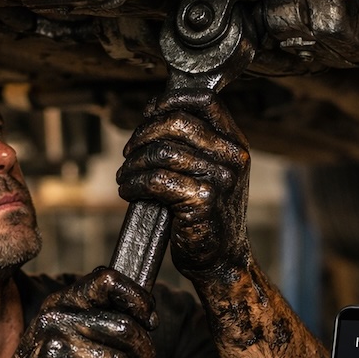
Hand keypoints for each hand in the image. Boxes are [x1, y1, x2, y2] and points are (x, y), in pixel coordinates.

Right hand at [0, 268, 156, 357]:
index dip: (137, 299)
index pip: (108, 281)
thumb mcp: (63, 335)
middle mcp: (57, 320)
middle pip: (126, 329)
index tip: (148, 320)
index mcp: (62, 304)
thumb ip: (97, 320)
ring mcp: (55, 349)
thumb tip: (148, 317)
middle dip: (145, 357)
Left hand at [117, 88, 250, 280]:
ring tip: (124, 176)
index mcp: (234, 144)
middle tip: (128, 153)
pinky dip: (134, 184)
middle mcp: (232, 157)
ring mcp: (220, 178)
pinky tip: (128, 191)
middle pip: (177, 122)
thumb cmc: (209, 216)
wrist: (221, 258)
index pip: (206, 101)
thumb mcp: (211, 172)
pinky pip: (156, 180)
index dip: (171, 99)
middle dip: (143, 135)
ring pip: (161, 152)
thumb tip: (154, 112)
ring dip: (133, 164)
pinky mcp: (202, 200)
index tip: (149, 112)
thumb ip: (194, 144)